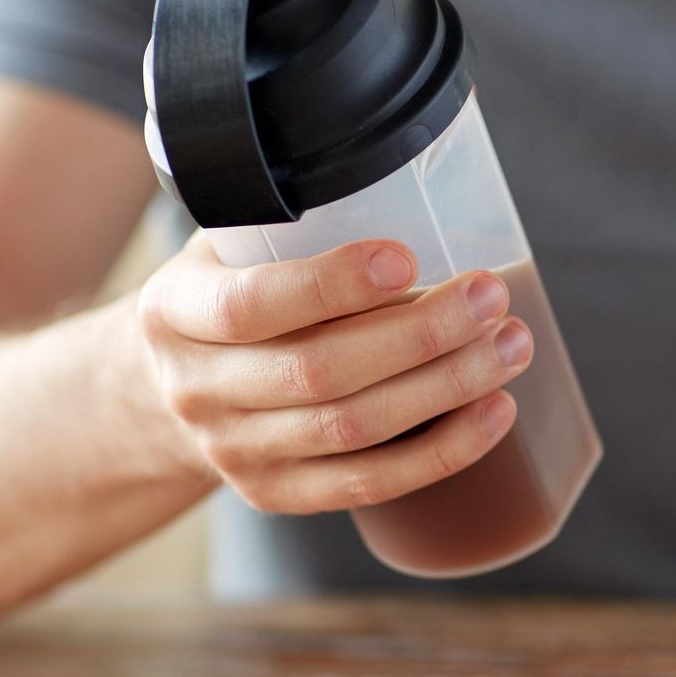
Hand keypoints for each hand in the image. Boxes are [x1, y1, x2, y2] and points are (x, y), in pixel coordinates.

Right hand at [136, 235, 532, 511]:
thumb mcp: (225, 247)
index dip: (332, 284)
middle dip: (420, 335)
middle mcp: (196, 388)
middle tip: (491, 296)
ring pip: (352, 430)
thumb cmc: (227, 295)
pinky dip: (441, 451)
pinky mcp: (275, 494)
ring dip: (446, 388)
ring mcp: (233, 451)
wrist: (164, 391)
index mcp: (175, 310)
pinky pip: (368, 484)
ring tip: (510, 347)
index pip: (253, 304)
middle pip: (318, 372)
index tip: (409, 257)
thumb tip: (413, 181)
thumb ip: (288, 222)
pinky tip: (493, 414)